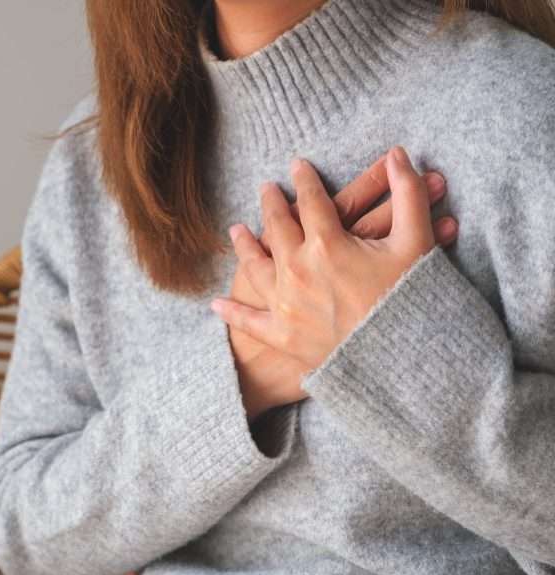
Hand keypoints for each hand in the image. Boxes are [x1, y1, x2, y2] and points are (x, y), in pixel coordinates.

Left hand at [213, 145, 450, 413]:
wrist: (399, 360)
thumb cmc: (410, 301)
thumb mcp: (416, 243)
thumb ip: (407, 194)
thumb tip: (398, 154)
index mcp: (326, 243)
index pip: (310, 200)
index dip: (304, 180)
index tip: (297, 167)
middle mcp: (297, 269)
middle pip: (277, 227)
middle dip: (271, 204)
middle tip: (265, 189)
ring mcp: (285, 303)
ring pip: (255, 266)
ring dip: (244, 245)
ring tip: (237, 231)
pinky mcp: (282, 335)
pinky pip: (249, 321)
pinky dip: (232, 311)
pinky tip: (217, 304)